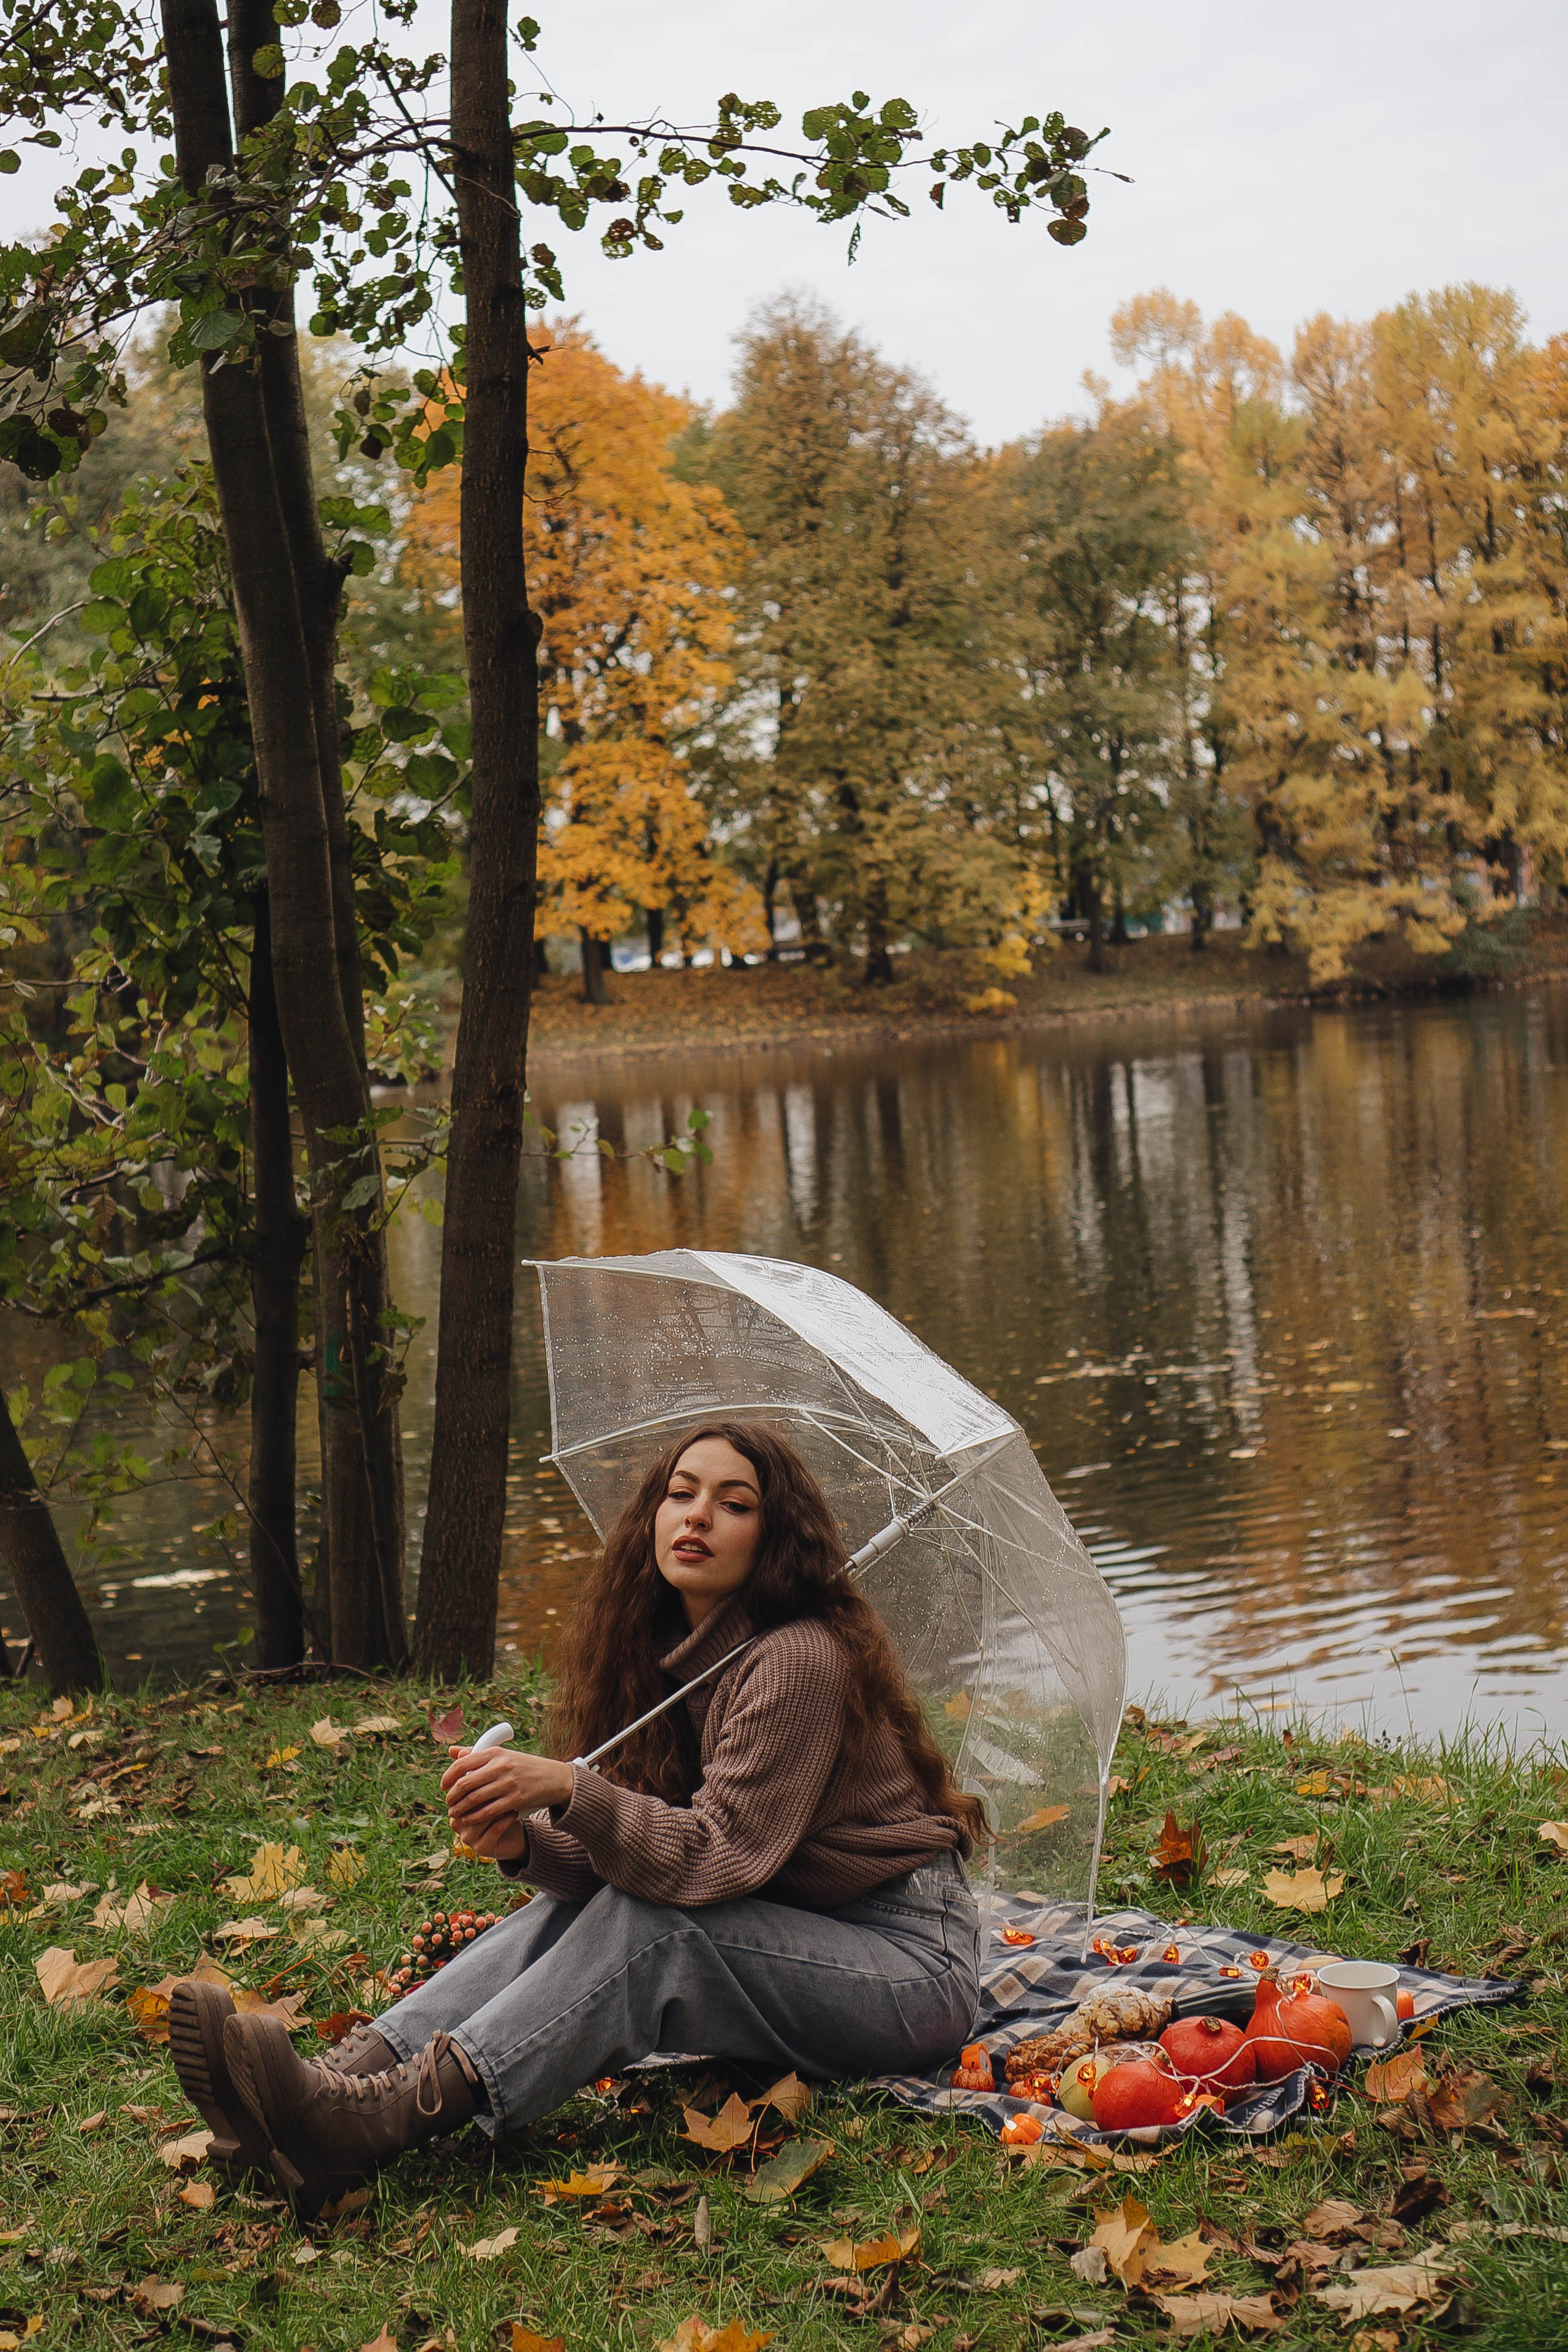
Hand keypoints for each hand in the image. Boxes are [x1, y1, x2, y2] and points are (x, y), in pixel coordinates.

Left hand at [440, 1744, 574, 1862]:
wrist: (555, 1778)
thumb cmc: (525, 1766)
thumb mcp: (503, 1755)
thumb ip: (476, 1754)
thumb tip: (452, 1752)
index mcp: (495, 1752)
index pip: (462, 1764)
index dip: (447, 1777)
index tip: (443, 1786)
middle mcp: (501, 1766)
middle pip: (465, 1783)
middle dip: (452, 1796)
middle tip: (448, 1803)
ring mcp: (509, 1783)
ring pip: (474, 1799)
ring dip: (460, 1809)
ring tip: (455, 1813)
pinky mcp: (516, 1799)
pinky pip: (488, 1811)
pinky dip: (475, 1817)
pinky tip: (469, 1820)